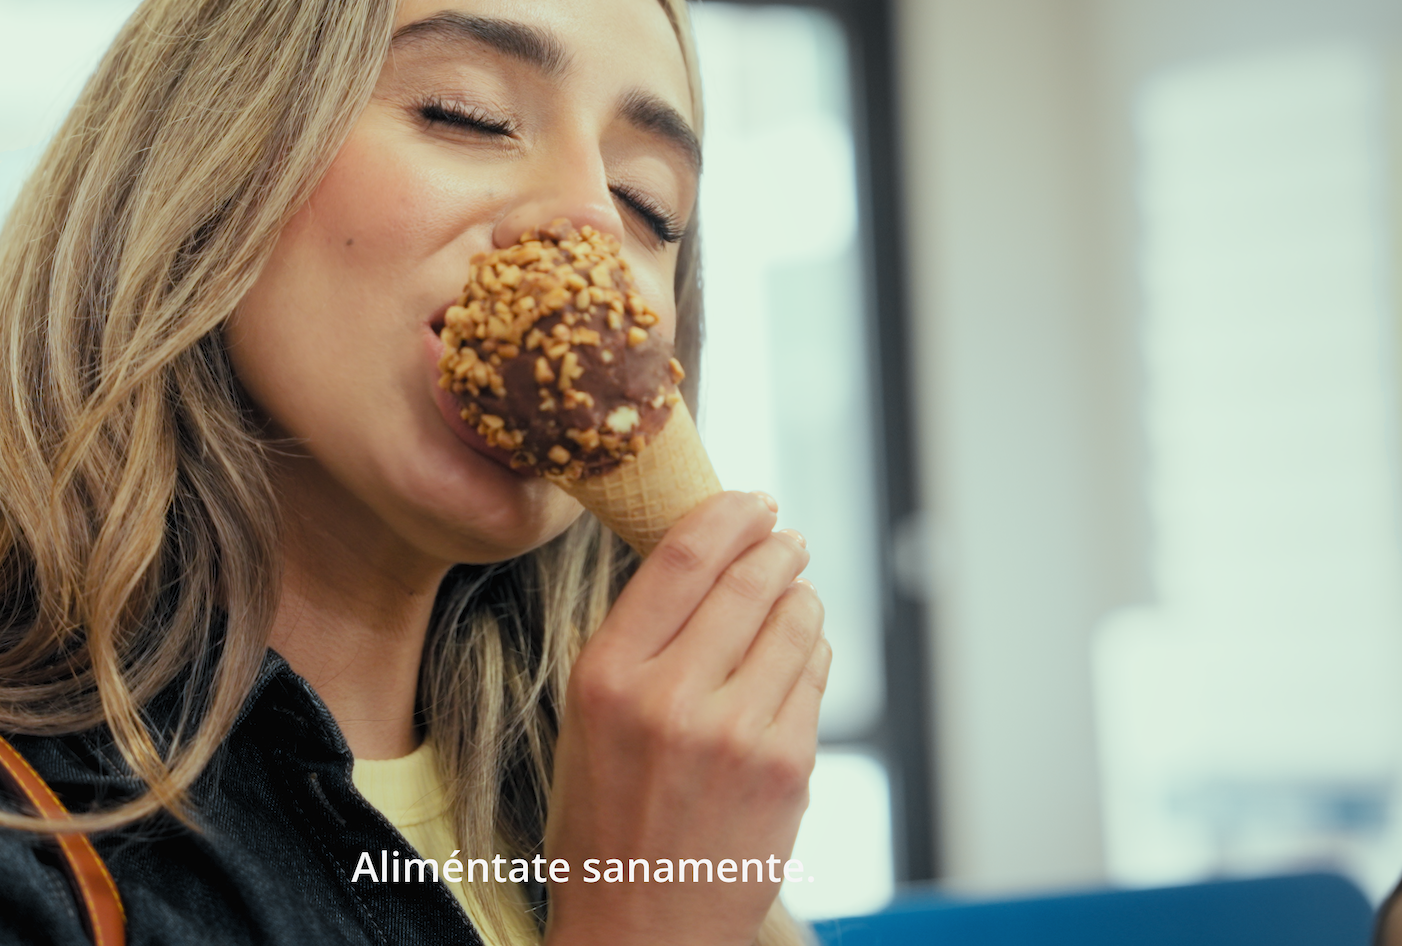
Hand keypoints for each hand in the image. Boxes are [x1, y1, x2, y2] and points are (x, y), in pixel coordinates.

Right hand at [543, 491, 830, 945]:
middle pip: (748, 578)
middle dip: (778, 547)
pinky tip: (793, 663)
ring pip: (795, 622)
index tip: (751, 499)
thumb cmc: (607, 821)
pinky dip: (810, 656)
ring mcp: (736, 733)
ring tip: (790, 600)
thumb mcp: (587, 719)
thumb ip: (638, 640)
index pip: (681, 559)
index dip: (728, 515)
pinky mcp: (787, 767)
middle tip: (787, 536)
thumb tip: (706, 556)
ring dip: (800, 599)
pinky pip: (814, 678)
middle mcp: (669, 698)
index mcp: (606, 676)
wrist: (642, 930)